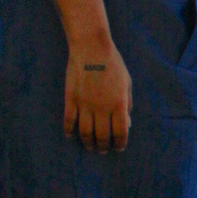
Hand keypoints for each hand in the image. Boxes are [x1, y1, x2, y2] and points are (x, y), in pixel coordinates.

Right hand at [64, 31, 132, 151]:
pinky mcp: (71, 98)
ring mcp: (85, 104)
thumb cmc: (113, 64)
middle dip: (103, 146)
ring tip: (90, 146)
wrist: (91, 47)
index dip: (120, 143)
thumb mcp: (127, 82)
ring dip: (88, 143)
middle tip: (103, 150)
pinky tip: (71, 136)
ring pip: (85, 132)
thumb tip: (127, 123)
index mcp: (119, 103)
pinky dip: (69, 131)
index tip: (119, 148)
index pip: (120, 132)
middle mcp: (102, 107)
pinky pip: (69, 121)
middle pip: (102, 135)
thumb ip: (128, 103)